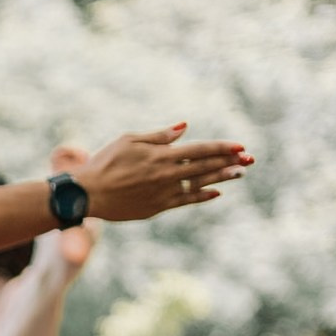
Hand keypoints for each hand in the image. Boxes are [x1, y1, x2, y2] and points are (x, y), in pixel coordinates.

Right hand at [74, 123, 251, 222]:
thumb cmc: (104, 163)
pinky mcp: (156, 208)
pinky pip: (185, 201)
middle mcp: (166, 175)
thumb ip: (159, 136)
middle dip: (229, 162)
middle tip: (249, 159)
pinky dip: (202, 197)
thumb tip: (184, 128)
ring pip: (199, 184)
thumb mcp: (129, 141)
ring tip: (239, 173)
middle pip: (205, 166)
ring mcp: (162, 193)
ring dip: (221, 178)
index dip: (222, 147)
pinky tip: (215, 193)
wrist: (85, 194)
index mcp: (160, 156)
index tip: (240, 145)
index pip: (200, 149)